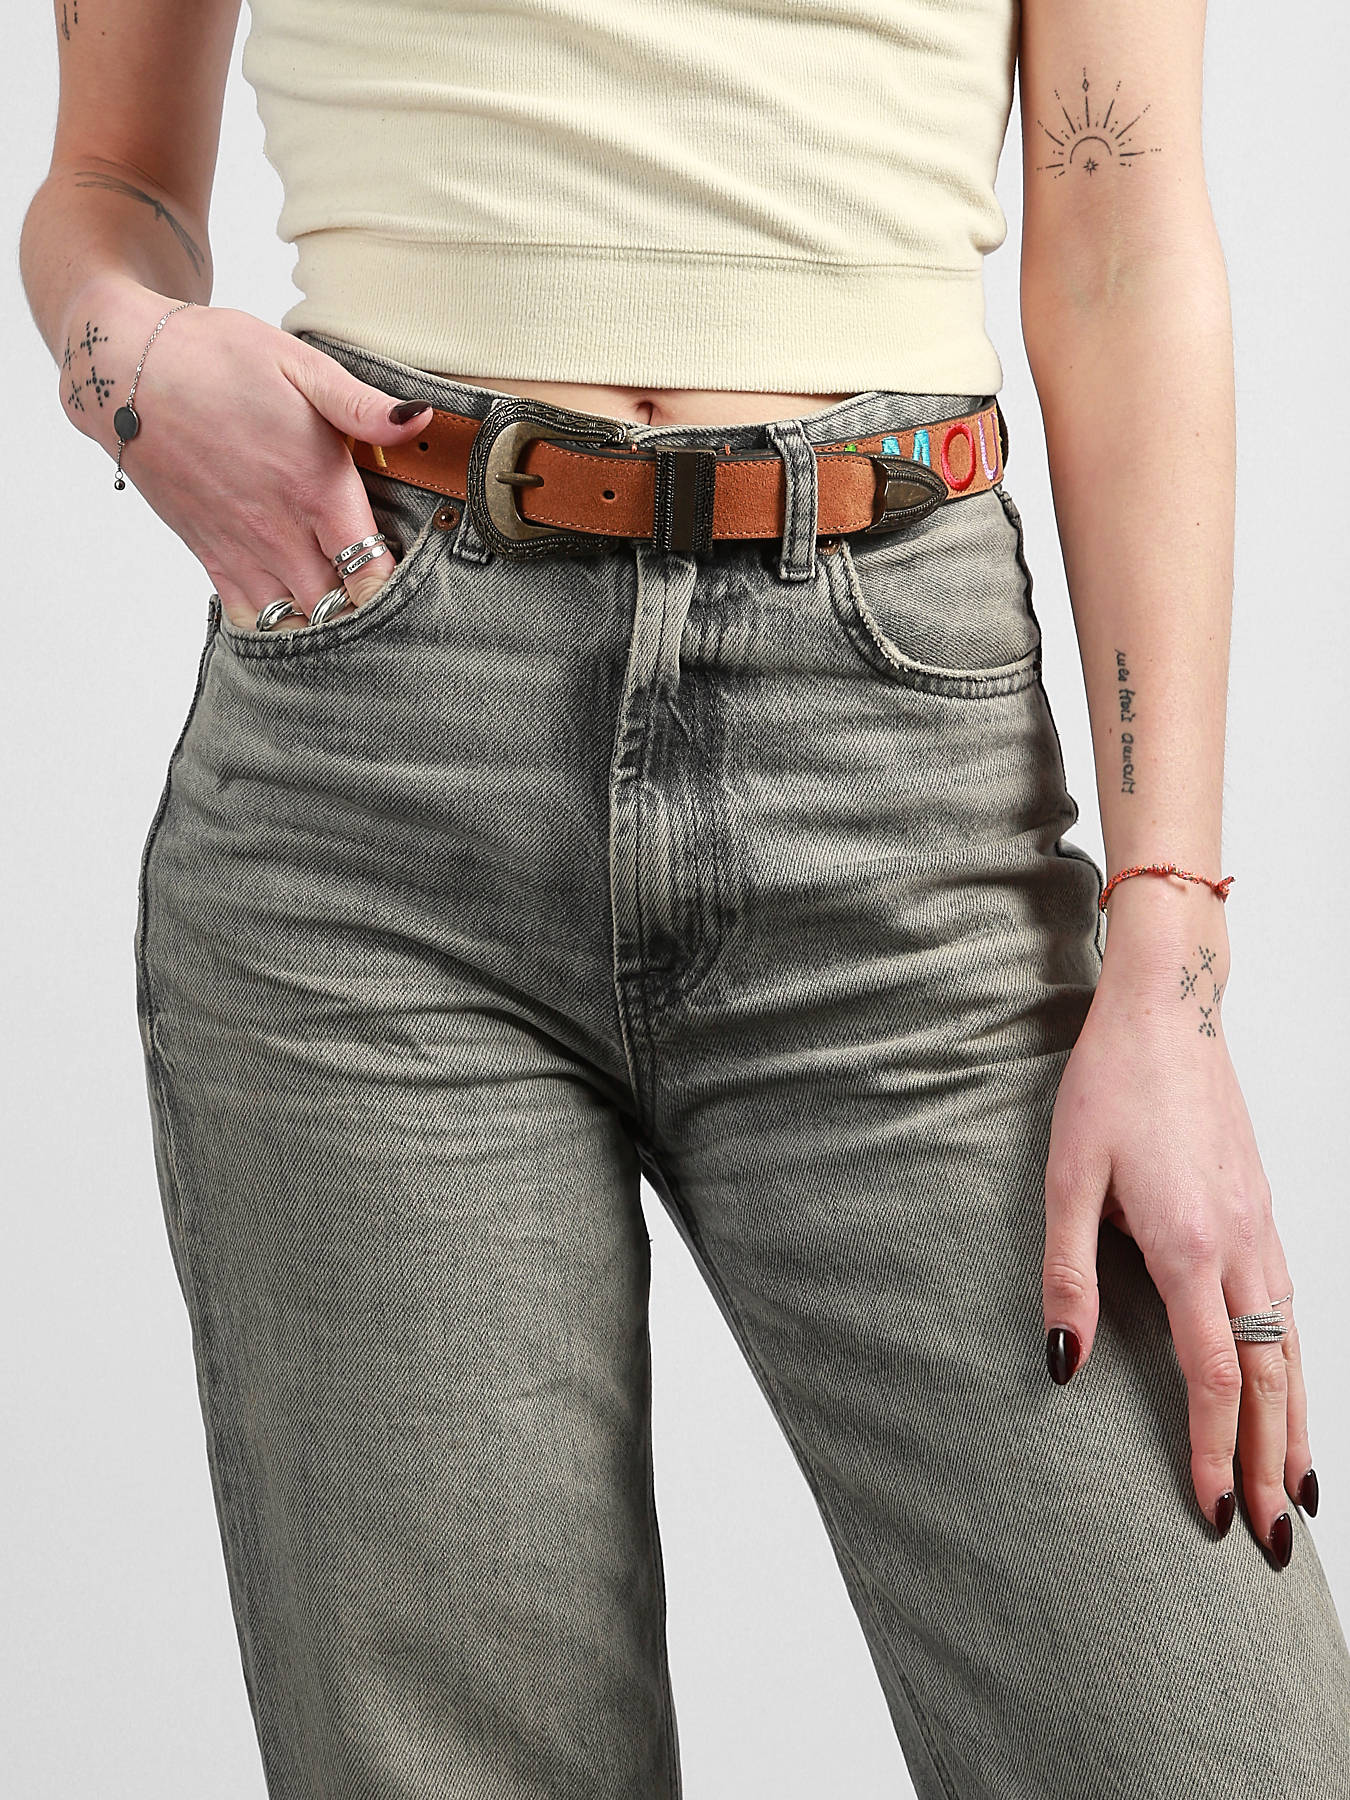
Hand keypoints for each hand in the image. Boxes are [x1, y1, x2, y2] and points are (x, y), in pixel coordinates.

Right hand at [57, 273, 434, 628]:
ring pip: (293, 620)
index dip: (395, 591)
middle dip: (364, 614)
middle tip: (385, 605)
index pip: (371, 576)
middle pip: (337, 610)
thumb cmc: (217, 359)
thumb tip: (420, 417)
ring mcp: (241, 549)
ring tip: (342, 612)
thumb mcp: (301, 366)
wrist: (127, 371)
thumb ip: (364, 406)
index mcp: (317, 491)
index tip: (409, 583)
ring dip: (320, 621)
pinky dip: (274, 623)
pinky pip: (246, 614)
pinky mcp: (208, 553)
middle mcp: (280, 532)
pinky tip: (293, 610)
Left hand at [1041, 885, 1315, 1566]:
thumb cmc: (1110, 1087)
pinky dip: (1298, 1369)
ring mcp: (1262, 1229)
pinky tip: (1292, 1392)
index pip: (1213, 1378)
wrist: (1169, 1011)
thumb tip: (1063, 1363)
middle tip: (1274, 1542)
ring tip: (1302, 1492)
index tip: (1210, 1512)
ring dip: (1298, 1427)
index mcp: (1190, 1246)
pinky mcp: (1262, 1212)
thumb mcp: (1066, 1179)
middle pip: (1270, 1382)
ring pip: (1292, 1352)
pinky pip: (1291, 1311)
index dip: (1215, 1453)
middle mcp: (1242, 1247)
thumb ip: (1067, 1275)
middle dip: (1275, 1466)